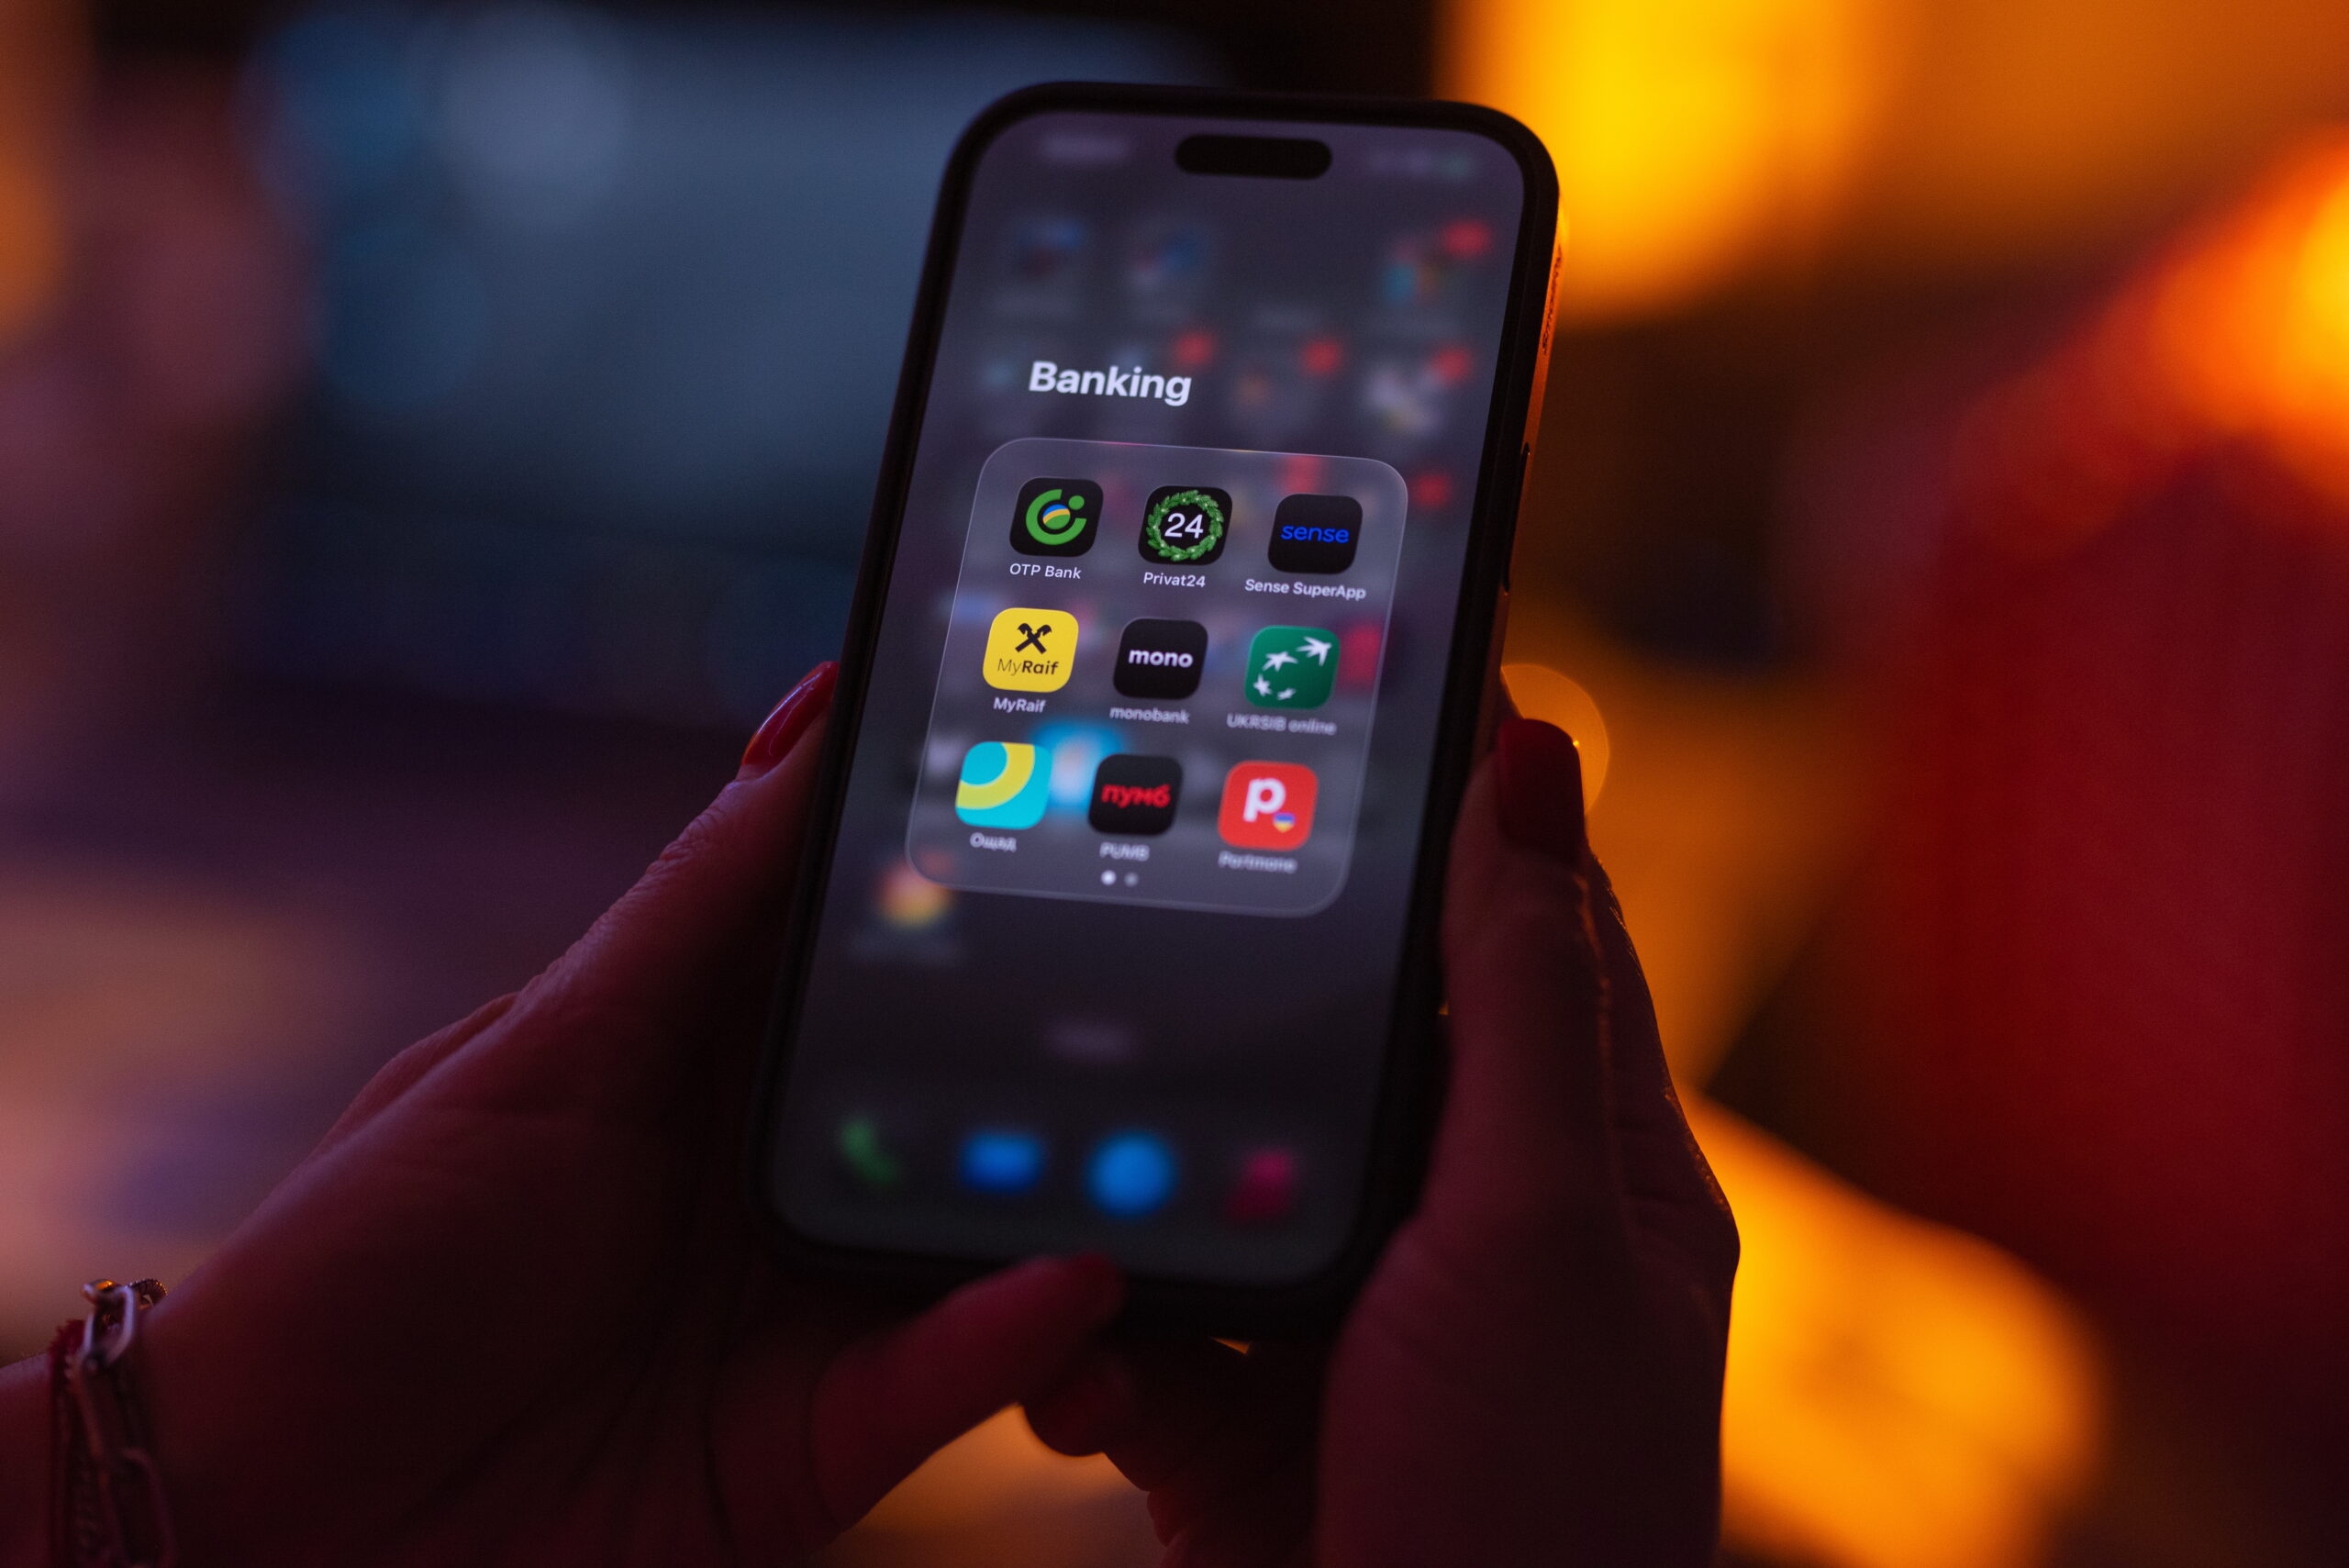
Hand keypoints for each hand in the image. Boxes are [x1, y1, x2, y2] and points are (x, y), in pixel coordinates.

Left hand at [1, 663, 1120, 1566]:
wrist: (263, 1517)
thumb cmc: (362, 1254)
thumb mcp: (537, 1055)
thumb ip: (695, 910)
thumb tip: (813, 729)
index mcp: (712, 1058)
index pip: (876, 946)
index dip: (978, 870)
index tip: (1085, 792)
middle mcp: (780, 1173)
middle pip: (964, 1092)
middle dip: (1073, 1047)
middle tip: (1186, 984)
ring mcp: (805, 1308)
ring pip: (984, 1237)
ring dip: (1078, 1196)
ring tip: (1172, 1145)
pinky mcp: (815, 1446)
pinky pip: (939, 1383)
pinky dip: (1011, 1335)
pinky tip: (1076, 1280)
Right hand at [1025, 718, 1738, 1566]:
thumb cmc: (1533, 1496)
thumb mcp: (1535, 1223)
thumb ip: (1514, 996)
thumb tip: (1535, 750)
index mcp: (1577, 1158)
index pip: (1522, 927)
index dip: (1448, 809)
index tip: (1349, 688)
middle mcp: (1468, 1223)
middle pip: (1345, 1034)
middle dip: (1241, 985)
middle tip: (1127, 881)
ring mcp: (1348, 1315)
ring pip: (1216, 1168)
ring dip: (1138, 1180)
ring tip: (1061, 1153)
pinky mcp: (1238, 1407)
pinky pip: (1142, 1318)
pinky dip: (1097, 1338)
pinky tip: (1082, 1372)